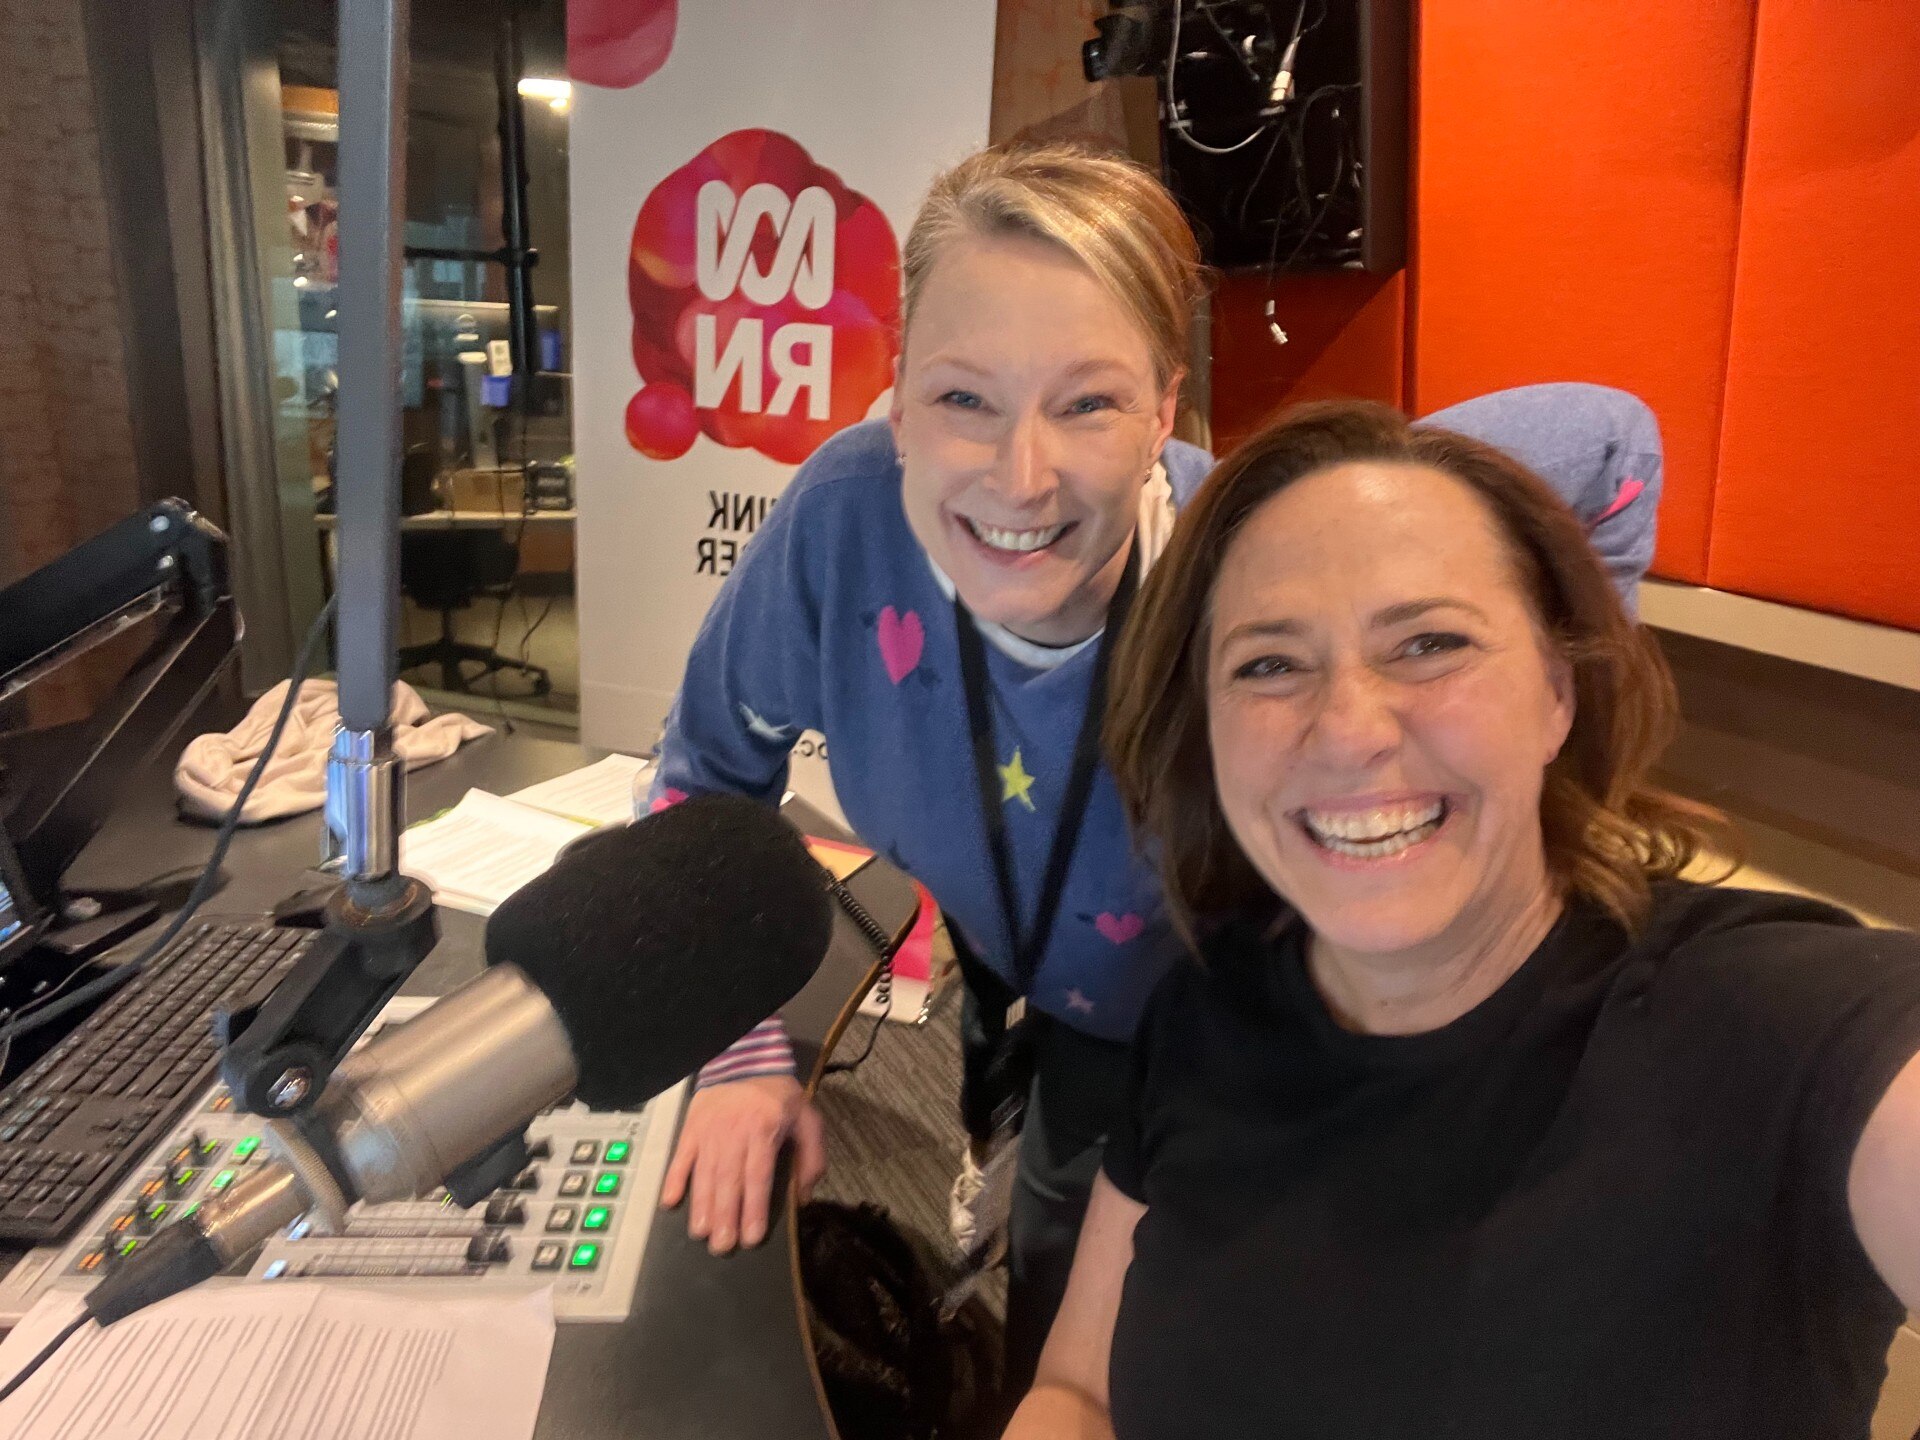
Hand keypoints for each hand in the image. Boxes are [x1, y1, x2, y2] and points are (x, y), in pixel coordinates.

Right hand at [659, 1074, 825, 1254]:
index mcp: (764, 1131)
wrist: (745, 1059)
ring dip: (701, 1205)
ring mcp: (709, 1131)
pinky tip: (669, 1202)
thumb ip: (812, 1158)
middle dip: (725, 1216)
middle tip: (721, 1246)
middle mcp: (734, 1134)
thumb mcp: (807, 1119)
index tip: (750, 1237)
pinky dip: (674, 1179)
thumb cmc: (779, 1095)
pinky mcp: (691, 1128)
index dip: (754, 1208)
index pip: (758, 1176)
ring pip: (704, 1173)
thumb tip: (803, 1197)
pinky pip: (681, 1157)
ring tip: (701, 1233)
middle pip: (728, 1180)